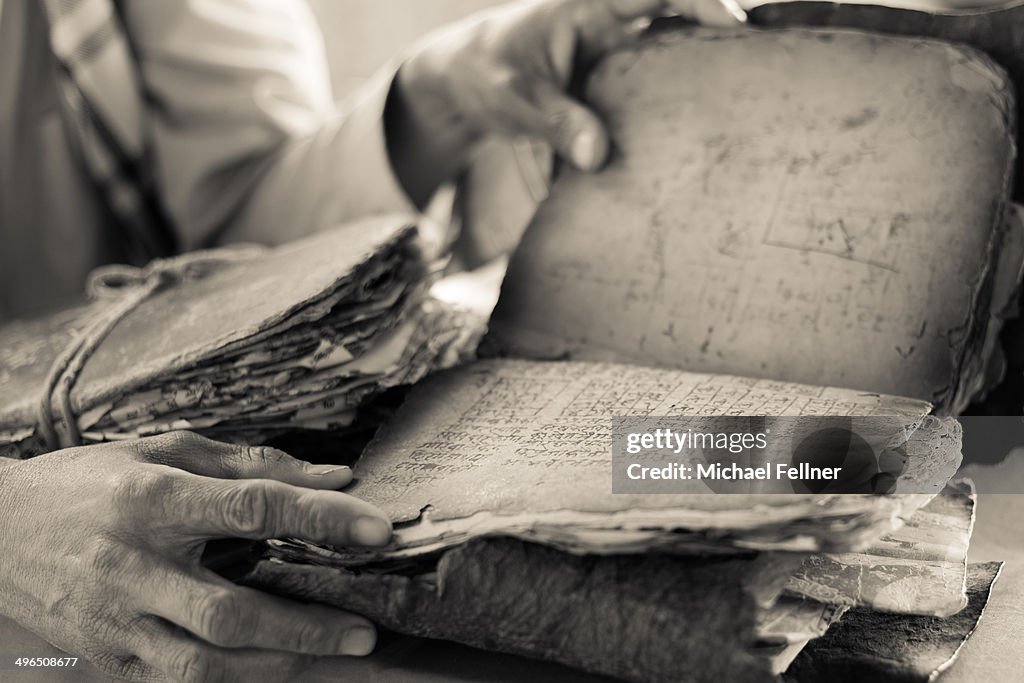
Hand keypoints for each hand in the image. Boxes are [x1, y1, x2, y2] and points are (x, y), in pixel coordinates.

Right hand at [0, 431, 392, 680]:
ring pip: (204, 664)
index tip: (376, 529)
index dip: (320, 519)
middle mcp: (133, 566)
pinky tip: (275, 668)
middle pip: (229, 609)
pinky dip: (234, 680)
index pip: (251, 508)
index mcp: (152, 500)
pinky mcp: (109, 659)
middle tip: (363, 629)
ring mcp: (117, 622)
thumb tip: (333, 478)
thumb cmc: (89, 482)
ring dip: (278, 665)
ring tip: (332, 655)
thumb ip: (250, 464)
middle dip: (305, 626)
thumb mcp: (163, 450)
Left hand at [386, 0, 742, 204]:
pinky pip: (660, 82)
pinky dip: (683, 99)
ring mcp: (619, 52)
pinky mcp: (618, 83)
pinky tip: (705, 134)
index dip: (701, 1)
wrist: (469, 80)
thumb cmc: (488, 75)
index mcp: (590, 7)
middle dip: (724, 34)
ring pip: (677, 50)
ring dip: (710, 69)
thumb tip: (596, 155)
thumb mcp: (515, 98)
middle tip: (768, 69)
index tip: (736, 28)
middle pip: (682, 16)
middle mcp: (614, 23)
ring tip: (754, 104)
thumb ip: (554, 121)